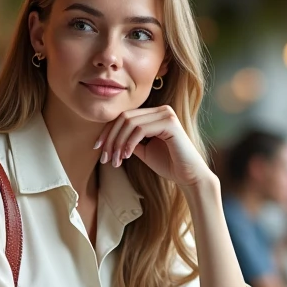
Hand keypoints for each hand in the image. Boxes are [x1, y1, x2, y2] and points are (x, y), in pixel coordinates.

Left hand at [96, 105, 212, 186]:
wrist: (188, 176)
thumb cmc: (168, 164)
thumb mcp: (143, 150)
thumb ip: (129, 141)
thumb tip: (109, 137)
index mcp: (155, 113)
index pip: (125, 117)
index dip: (108, 131)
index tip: (97, 148)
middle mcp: (161, 110)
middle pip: (124, 117)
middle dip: (110, 138)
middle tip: (104, 157)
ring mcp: (166, 114)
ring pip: (130, 123)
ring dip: (117, 143)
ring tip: (114, 161)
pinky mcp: (170, 123)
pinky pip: (140, 130)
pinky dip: (128, 143)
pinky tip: (125, 156)